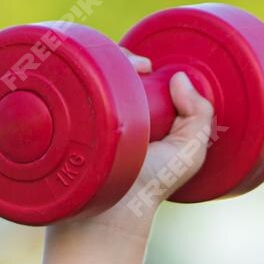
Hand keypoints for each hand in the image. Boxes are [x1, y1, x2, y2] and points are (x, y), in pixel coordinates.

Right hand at [66, 50, 215, 239]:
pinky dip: (73, 71)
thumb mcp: (189, 151)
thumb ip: (201, 116)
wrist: (115, 207)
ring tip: (117, 68)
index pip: (131, 72)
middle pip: (108, 65)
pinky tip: (87, 68)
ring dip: (100, 59)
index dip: (140, 61)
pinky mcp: (63, 118)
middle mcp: (107, 110)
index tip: (148, 66)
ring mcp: (84, 114)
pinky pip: (65, 87)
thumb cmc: (153, 184)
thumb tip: (181, 77)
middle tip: (137, 67)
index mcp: (133, 112)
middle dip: (121, 55)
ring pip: (88, 71)